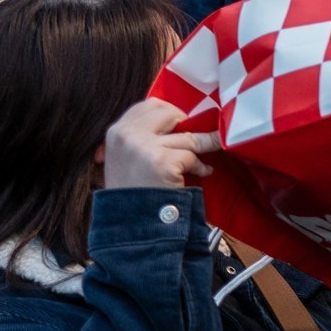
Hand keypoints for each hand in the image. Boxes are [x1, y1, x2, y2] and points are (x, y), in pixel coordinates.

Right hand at [103, 98, 218, 189]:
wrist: (127, 225)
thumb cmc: (130, 192)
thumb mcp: (125, 158)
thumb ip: (142, 136)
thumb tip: (178, 120)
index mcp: (116, 131)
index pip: (149, 104)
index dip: (169, 112)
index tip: (181, 121)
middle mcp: (127, 135)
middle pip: (169, 112)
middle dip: (186, 123)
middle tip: (194, 136)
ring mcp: (144, 147)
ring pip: (187, 135)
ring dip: (205, 142)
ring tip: (214, 145)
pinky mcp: (162, 163)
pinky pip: (191, 156)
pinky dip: (201, 166)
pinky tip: (203, 173)